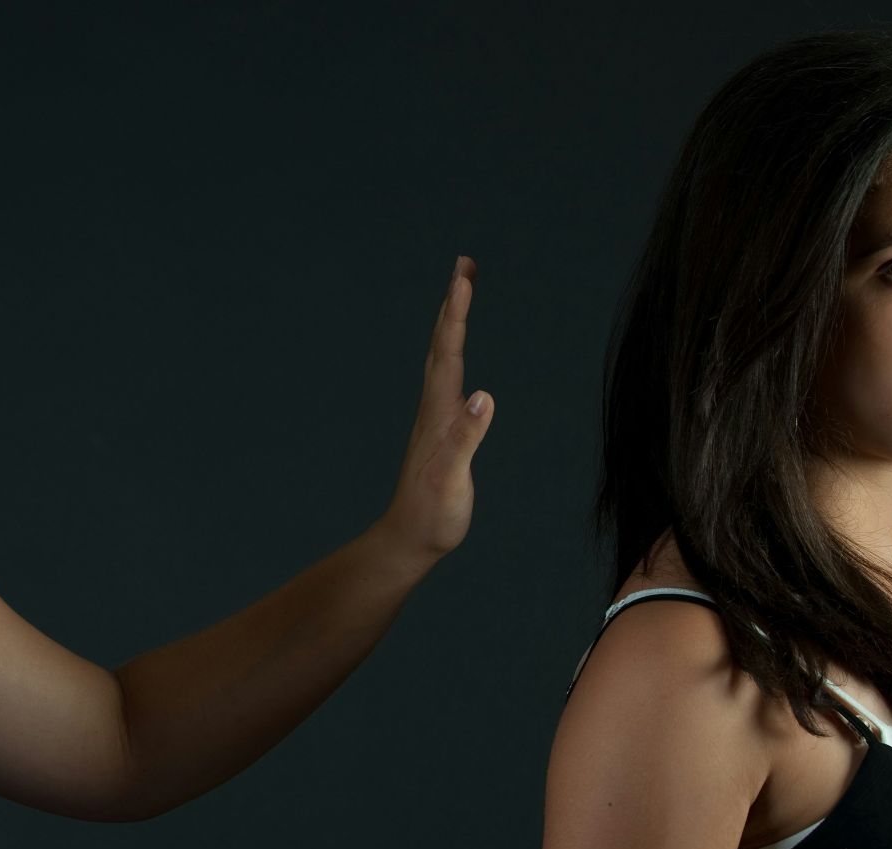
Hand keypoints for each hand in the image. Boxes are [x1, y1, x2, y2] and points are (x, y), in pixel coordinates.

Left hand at [376, 256, 493, 567]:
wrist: (409, 540)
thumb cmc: (432, 516)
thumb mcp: (452, 480)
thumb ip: (466, 439)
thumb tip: (482, 397)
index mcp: (439, 414)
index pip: (449, 351)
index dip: (457, 312)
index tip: (464, 275)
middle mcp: (434, 408)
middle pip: (443, 344)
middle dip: (454, 302)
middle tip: (465, 264)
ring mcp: (434, 418)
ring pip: (442, 357)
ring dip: (451, 322)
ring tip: (461, 294)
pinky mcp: (439, 430)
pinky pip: (446, 377)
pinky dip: (452, 352)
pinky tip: (455, 353)